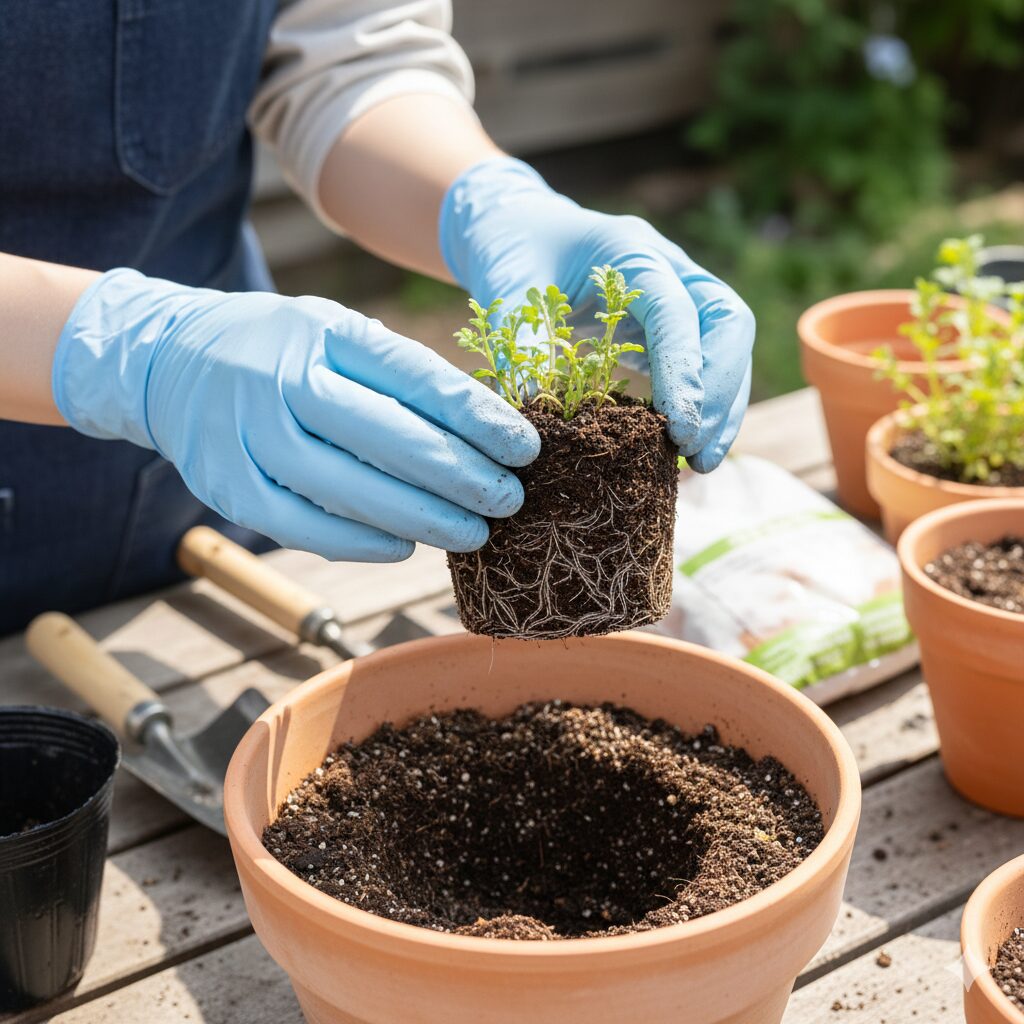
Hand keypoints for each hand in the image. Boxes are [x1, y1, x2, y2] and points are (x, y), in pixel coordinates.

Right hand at [53, 270, 539, 558]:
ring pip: (348, 489)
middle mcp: (281, 379)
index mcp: (322, 331)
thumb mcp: (336, 334)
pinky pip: (302, 526)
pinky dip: (359, 542)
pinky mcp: (225, 486)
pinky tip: (405, 547)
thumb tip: (482, 431)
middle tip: (510, 500)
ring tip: (474, 533)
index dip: (478, 418)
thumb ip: (398, 376)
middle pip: (388, 437)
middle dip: (461, 476)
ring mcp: (247, 435)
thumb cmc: (279, 349)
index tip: (527, 448)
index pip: (416, 378)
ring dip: (420, 518)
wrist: (167, 359)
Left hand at [440, 157, 754, 471]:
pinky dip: (704, 404)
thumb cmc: (512, 249)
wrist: (517, 226)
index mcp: (631, 251)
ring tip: (699, 463)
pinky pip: (707, 361)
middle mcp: (668, 266)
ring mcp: (678, 292)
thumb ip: (519, 339)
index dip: (685, 370)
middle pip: (728, 323)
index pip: (677, 311)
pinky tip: (687, 449)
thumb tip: (532, 409)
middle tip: (694, 450)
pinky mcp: (671, 323)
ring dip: (722, 406)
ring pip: (728, 345)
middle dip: (719, 391)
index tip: (679, 427)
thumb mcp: (506, 286)